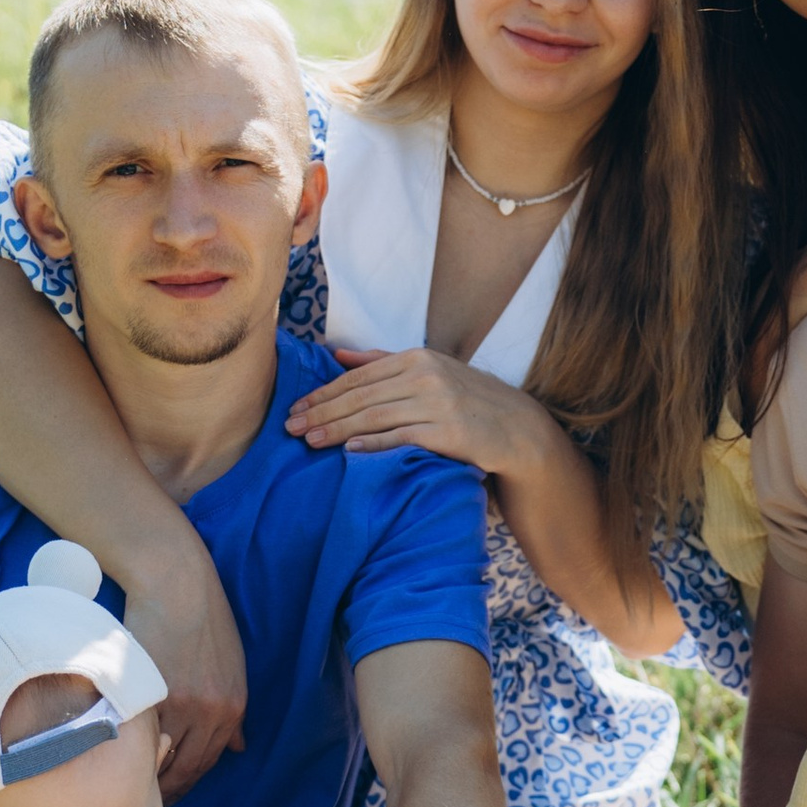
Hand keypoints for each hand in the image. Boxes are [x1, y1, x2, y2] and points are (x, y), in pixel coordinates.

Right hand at [122, 544, 248, 795]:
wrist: (176, 584)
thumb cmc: (202, 622)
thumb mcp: (232, 667)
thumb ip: (232, 712)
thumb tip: (239, 748)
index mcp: (232, 708)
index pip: (207, 763)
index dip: (185, 783)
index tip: (168, 793)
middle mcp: (212, 712)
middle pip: (186, 768)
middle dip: (166, 789)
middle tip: (144, 800)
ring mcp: (181, 703)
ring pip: (160, 756)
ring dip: (144, 773)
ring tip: (126, 782)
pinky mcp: (152, 690)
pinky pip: (139, 733)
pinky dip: (128, 749)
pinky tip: (115, 757)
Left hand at [284, 346, 524, 471]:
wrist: (517, 428)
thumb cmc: (467, 401)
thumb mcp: (429, 372)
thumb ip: (383, 362)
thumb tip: (338, 356)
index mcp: (416, 359)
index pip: (358, 376)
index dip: (323, 393)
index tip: (296, 408)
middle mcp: (425, 376)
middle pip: (360, 396)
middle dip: (321, 412)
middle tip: (290, 428)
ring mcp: (438, 404)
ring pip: (374, 416)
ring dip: (336, 429)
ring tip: (309, 442)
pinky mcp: (448, 432)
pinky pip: (401, 438)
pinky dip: (372, 444)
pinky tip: (348, 451)